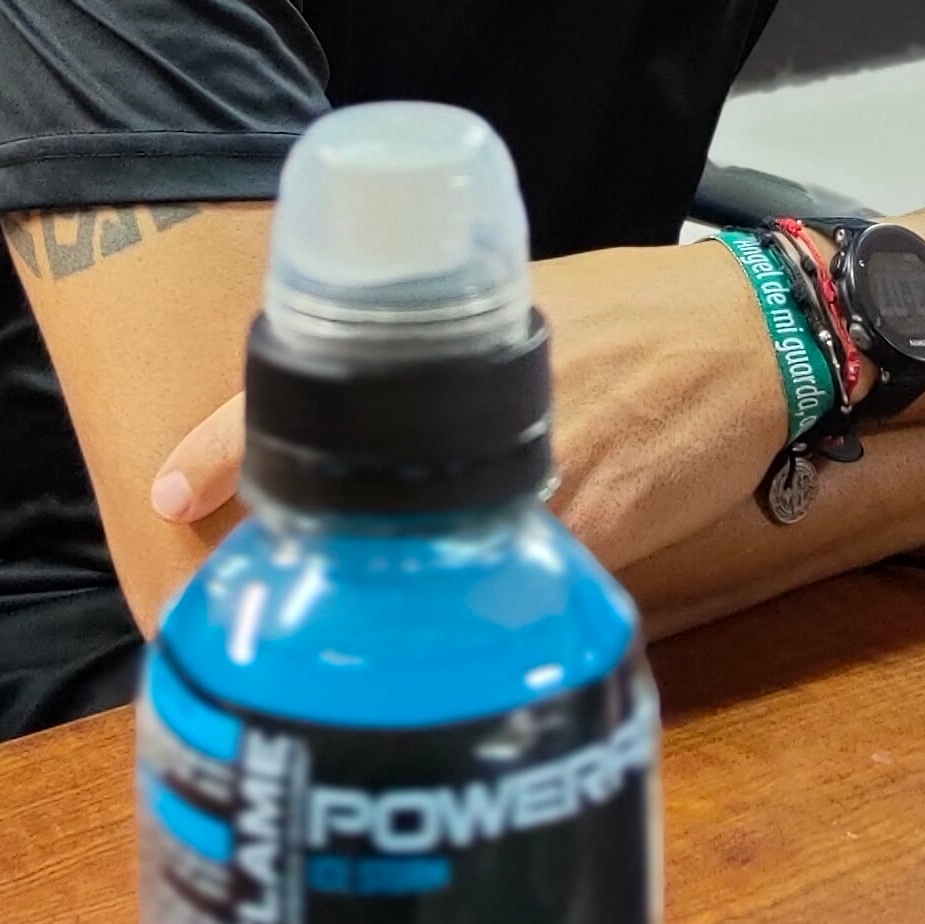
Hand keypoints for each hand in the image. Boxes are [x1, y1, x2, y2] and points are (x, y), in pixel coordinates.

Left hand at [149, 237, 793, 562]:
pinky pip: (514, 595)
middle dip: (313, 548)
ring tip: (345, 613)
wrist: (758, 341)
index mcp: (459, 351)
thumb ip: (444, 351)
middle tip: (260, 574)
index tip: (166, 487)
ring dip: (392, 594)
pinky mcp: (601, 539)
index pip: (317, 397)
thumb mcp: (526, 302)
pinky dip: (480, 614)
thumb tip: (360, 390)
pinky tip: (463, 622)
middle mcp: (489, 423)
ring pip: (433, 565)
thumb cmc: (643, 310)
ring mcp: (547, 488)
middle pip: (365, 506)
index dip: (231, 445)